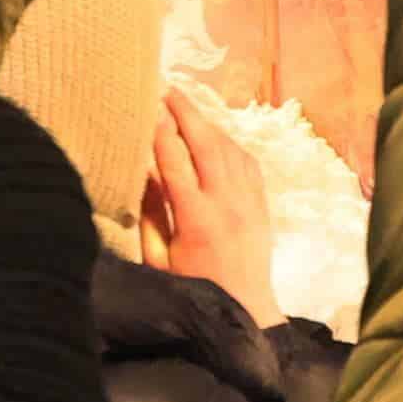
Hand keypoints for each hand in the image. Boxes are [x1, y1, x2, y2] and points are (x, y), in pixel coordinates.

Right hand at [143, 84, 278, 324]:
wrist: (247, 313)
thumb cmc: (193, 290)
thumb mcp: (159, 260)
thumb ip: (149, 216)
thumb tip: (141, 174)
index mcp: (196, 219)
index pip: (176, 163)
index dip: (161, 131)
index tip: (148, 106)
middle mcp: (226, 203)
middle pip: (207, 144)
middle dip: (186, 112)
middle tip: (167, 88)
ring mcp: (249, 201)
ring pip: (229, 148)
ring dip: (207, 122)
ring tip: (186, 103)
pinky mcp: (261, 204)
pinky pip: (246, 161)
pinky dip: (229, 141)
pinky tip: (215, 134)